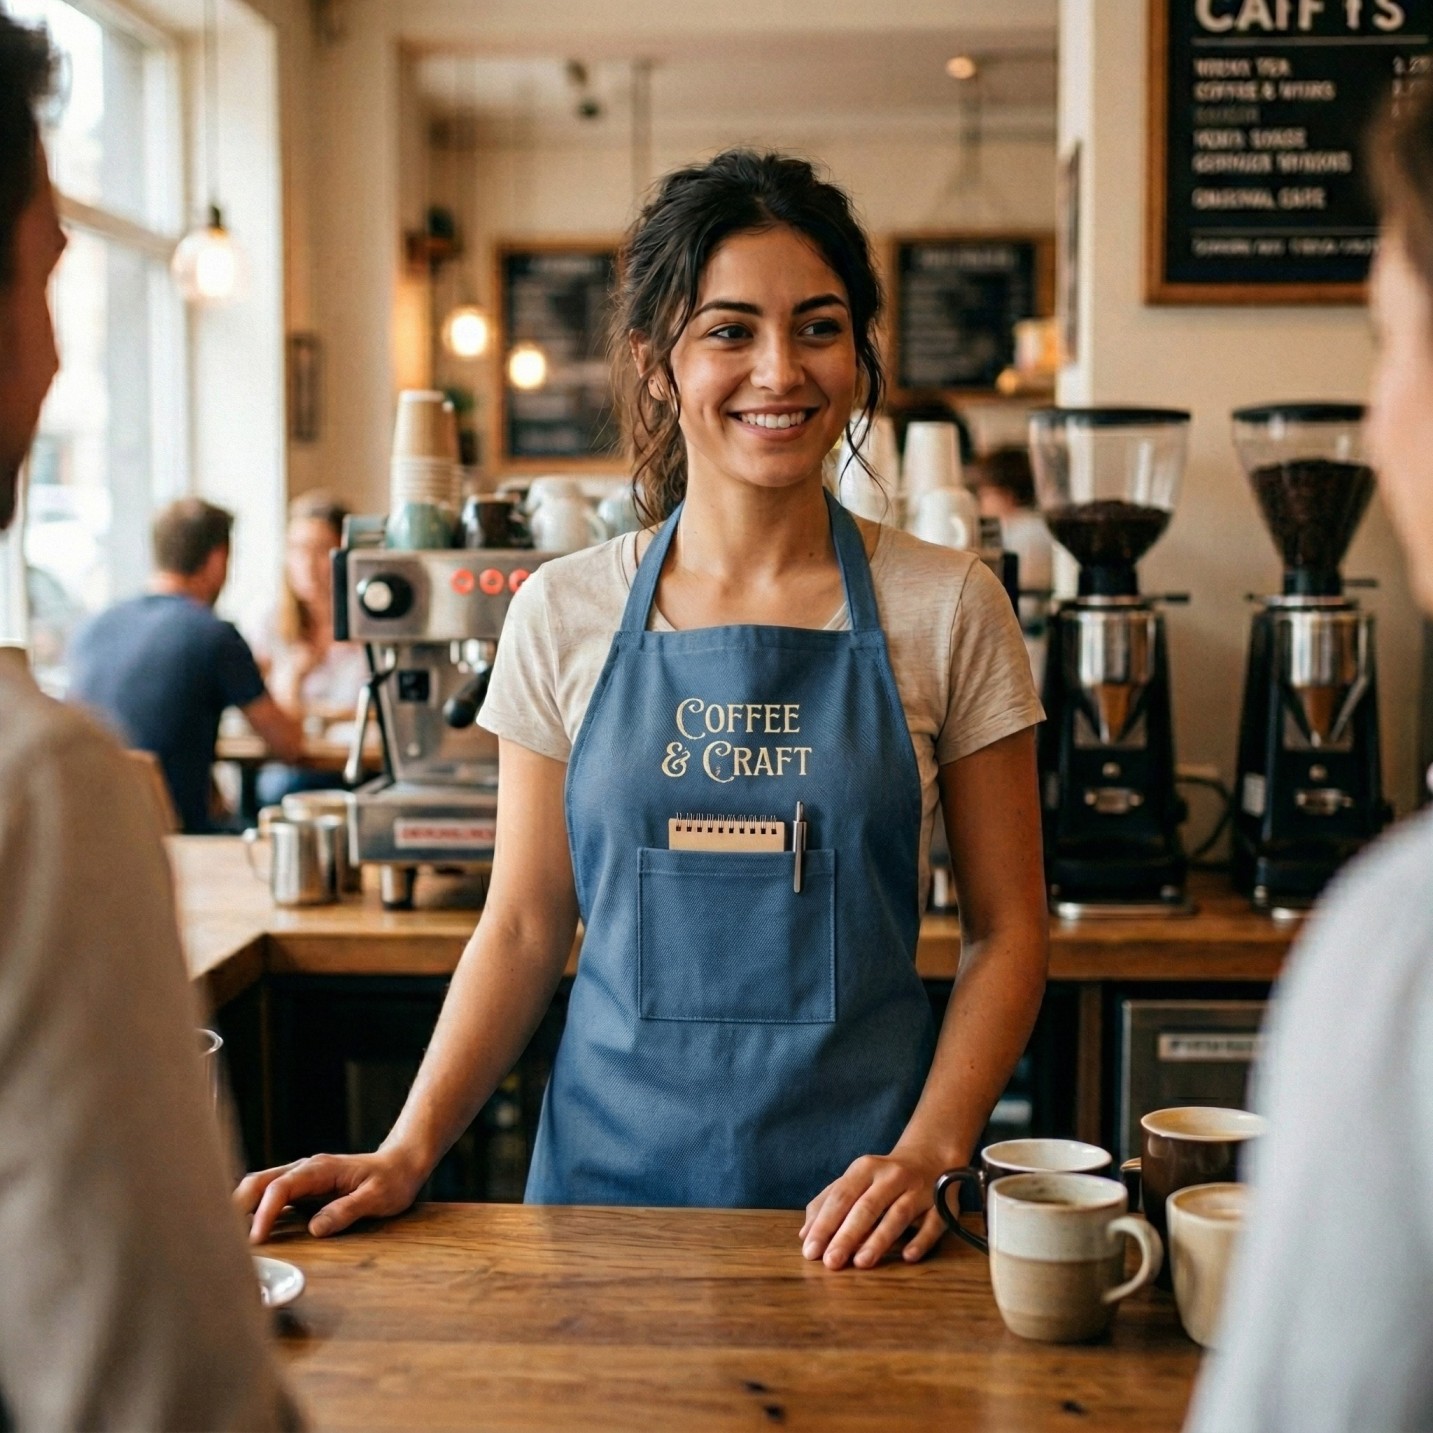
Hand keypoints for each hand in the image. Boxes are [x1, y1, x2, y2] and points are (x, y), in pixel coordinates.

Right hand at [234, 1149, 424, 1243]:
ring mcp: (301, 1178)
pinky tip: (245, 1231)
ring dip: (241, 1208)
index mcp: (320, 1169)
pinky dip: (253, 1211)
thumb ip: (347, 1210)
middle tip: (222, 1238)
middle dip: (237, 1206)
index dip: (265, 1212)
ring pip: (260, 1187)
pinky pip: (271, 1196)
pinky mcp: (302, 1189)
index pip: (282, 1188)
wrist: (401, 1164)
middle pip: (260, 1182)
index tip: (255, 1239)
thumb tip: (315, 1229)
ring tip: (225, 1238)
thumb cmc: (392, 1180)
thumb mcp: (377, 1197)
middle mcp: (305, 1169)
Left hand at [799, 1149, 949, 1269]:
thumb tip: (805, 1234)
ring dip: (879, 1239)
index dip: (825, 1223)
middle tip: (830, 1262)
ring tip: (861, 1263)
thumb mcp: (855, 1180)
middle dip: (847, 1235)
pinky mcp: (942, 1205)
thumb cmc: (882, 1177)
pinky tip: (908, 1256)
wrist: (931, 1157)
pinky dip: (921, 1240)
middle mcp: (892, 1176)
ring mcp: (919, 1190)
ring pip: (897, 1215)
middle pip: (867, 1207)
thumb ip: (827, 1202)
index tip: (810, 1250)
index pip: (841, 1196)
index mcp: (866, 1168)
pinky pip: (933, 1224)